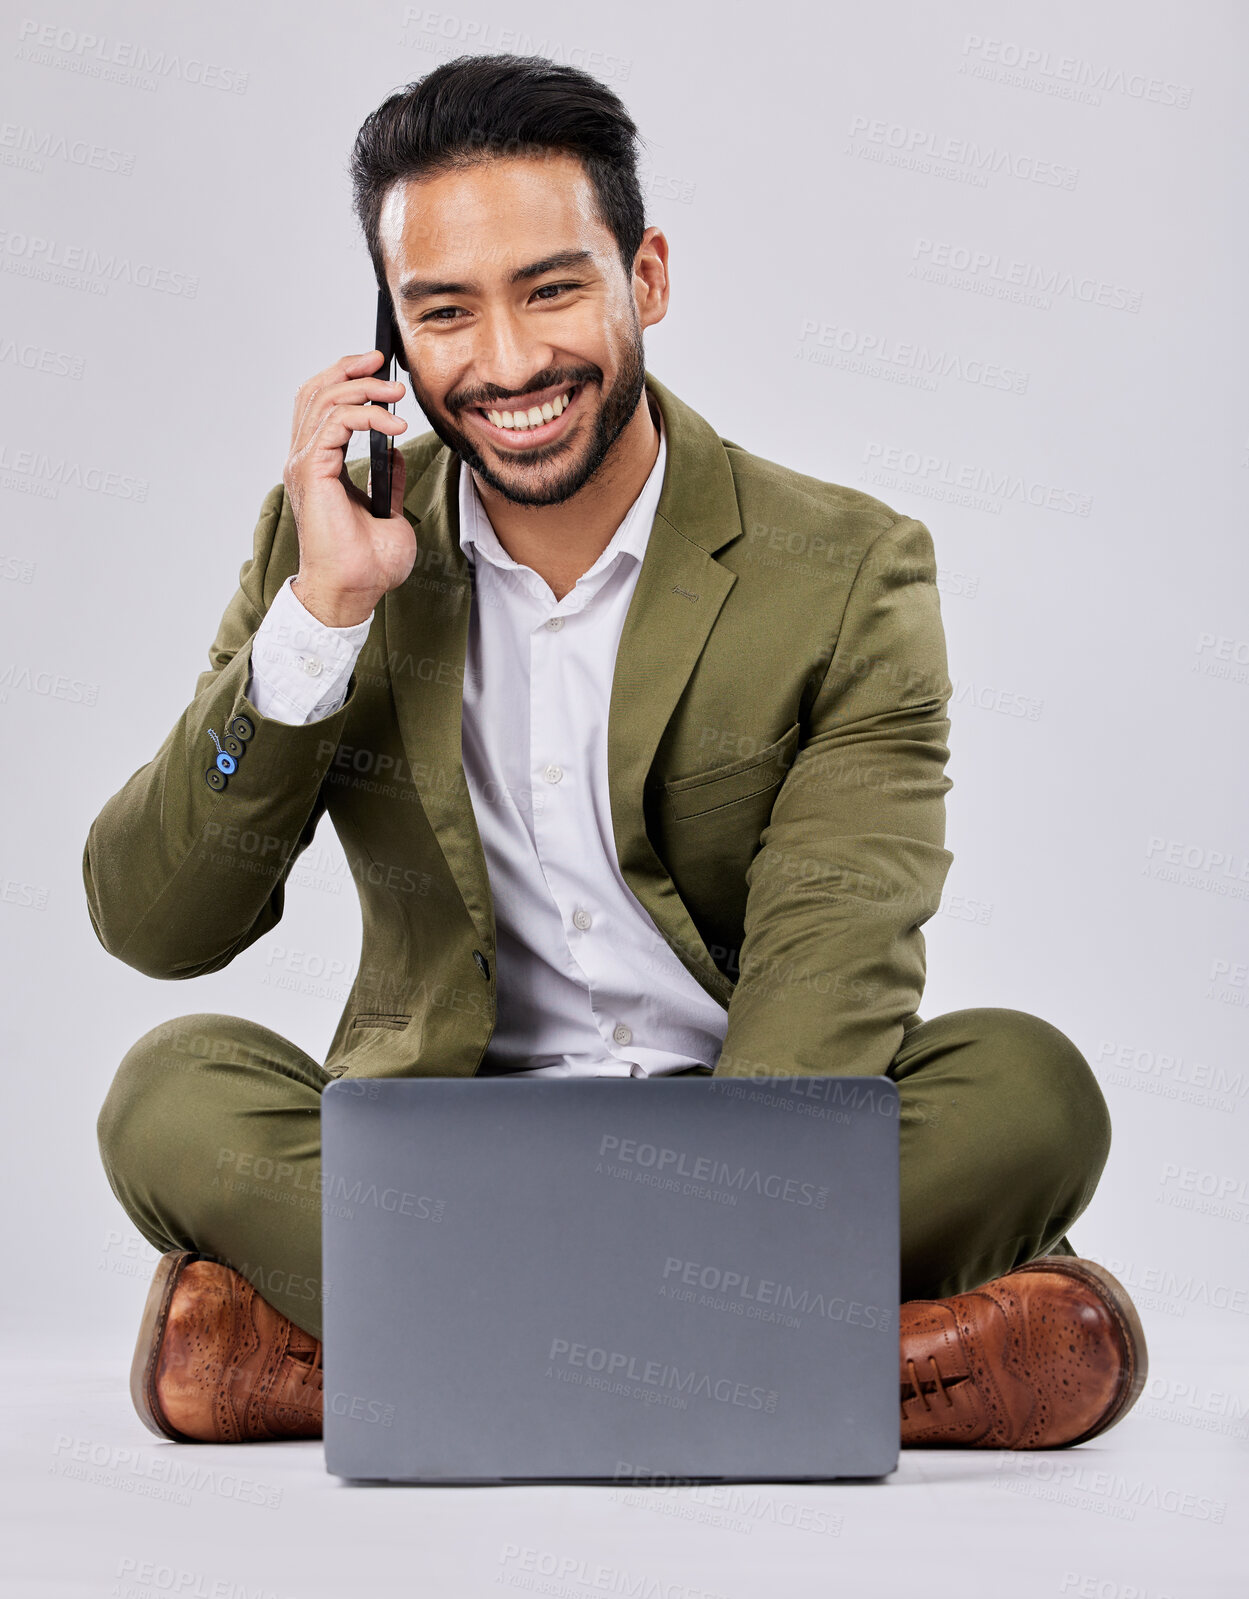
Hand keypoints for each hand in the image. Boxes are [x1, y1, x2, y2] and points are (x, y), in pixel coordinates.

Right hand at [282, 349, 415, 627]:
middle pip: (316, 391)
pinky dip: (368, 415)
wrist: (355, 591)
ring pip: (325, 400)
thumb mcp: (389, 513)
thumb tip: (396, 454)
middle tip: (384, 361)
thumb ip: (389, 481)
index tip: (382, 370)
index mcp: (319, 467)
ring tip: (397, 394)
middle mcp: (305, 460)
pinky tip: (395, 425)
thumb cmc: (367, 565)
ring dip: (365, 388)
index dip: (347, 379)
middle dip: (351, 370)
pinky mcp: (313, 471)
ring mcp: (305, 464)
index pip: (321, 405)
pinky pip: (337, 422)